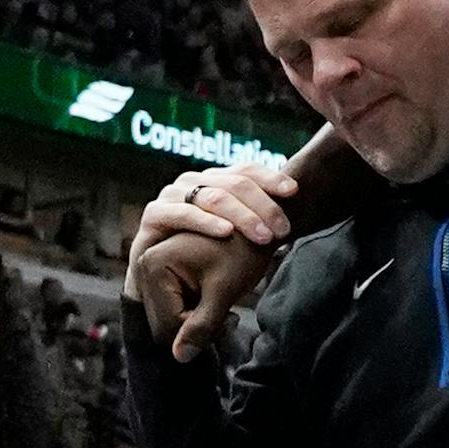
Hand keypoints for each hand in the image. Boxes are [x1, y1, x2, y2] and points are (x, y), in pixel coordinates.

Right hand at [128, 228, 275, 364]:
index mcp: (153, 263)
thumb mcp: (224, 290)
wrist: (258, 227)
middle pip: (164, 322)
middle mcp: (146, 264)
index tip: (229, 316)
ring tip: (224, 305)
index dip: (200, 329)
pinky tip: (217, 299)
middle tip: (228, 316)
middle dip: (197, 325)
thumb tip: (180, 358)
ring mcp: (153, 268)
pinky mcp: (164, 272)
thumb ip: (203, 326)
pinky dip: (197, 309)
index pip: (168, 323)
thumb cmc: (244, 253)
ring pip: (170, 318)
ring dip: (198, 319)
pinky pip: (175, 306)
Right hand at [130, 165, 296, 259]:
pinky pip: (183, 213)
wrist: (159, 278)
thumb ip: (256, 218)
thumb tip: (295, 211)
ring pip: (213, 196)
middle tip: (282, 229)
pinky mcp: (154, 214)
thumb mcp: (233, 233)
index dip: (271, 178)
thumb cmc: (202, 253)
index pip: (247, 169)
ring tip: (262, 236)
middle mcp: (194, 181)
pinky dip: (206, 222)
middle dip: (264, 206)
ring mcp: (172, 195)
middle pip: (235, 184)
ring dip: (243, 216)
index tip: (294, 191)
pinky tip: (225, 233)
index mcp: (215, 180)